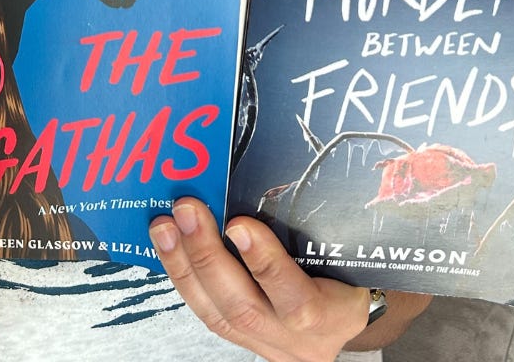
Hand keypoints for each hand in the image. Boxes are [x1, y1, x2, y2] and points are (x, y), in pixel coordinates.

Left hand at [150, 198, 413, 361]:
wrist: (347, 320)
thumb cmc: (349, 273)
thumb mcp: (347, 253)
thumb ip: (315, 228)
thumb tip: (273, 169)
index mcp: (332, 314)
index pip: (298, 299)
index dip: (265, 264)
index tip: (239, 223)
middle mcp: (298, 340)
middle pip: (245, 307)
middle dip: (208, 256)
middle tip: (186, 209)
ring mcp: (267, 345)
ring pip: (217, 314)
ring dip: (184, 265)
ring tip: (164, 226)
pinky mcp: (243, 343)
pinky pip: (207, 314)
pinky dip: (183, 278)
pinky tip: (167, 249)